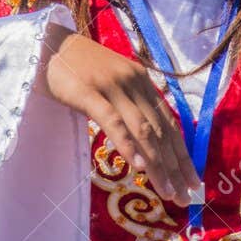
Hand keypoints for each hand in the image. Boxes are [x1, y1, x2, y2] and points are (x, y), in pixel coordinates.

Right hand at [37, 23, 198, 205]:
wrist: (48, 43)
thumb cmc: (78, 69)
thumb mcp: (112, 83)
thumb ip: (130, 105)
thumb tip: (147, 142)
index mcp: (143, 81)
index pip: (169, 123)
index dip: (183, 154)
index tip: (192, 181)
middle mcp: (134, 82)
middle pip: (161, 131)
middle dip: (176, 167)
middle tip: (186, 197)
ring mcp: (112, 86)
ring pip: (142, 130)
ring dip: (158, 164)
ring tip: (168, 191)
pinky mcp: (88, 92)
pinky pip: (113, 122)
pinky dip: (129, 145)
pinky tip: (140, 166)